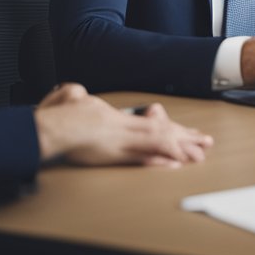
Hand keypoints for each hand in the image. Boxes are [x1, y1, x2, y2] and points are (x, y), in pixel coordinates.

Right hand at [34, 84, 211, 166]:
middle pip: (161, 132)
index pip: (149, 124)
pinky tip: (175, 163)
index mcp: (114, 118)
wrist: (48, 126)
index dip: (169, 128)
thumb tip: (74, 91)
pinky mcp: (114, 154)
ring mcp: (120, 140)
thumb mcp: (68, 98)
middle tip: (206, 142)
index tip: (186, 132)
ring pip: (158, 142)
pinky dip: (160, 159)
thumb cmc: (55, 115)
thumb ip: (74, 95)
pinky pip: (143, 156)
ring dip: (181, 148)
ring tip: (199, 153)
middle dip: (185, 137)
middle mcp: (122, 128)